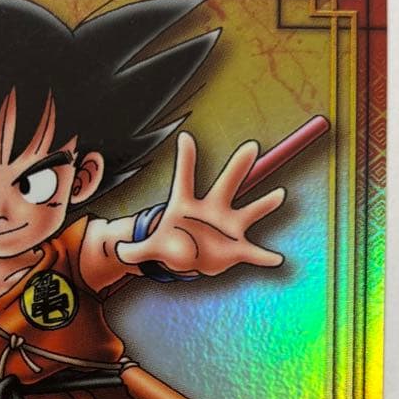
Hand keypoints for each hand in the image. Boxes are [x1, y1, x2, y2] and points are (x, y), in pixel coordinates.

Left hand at [116, 132, 286, 276]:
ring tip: (279, 195)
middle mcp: (212, 210)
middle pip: (226, 184)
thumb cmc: (170, 244)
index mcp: (187, 206)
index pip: (185, 179)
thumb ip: (134, 251)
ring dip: (264, 205)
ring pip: (249, 212)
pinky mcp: (236, 249)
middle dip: (238, 167)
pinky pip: (253, 253)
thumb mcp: (149, 249)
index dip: (185, 160)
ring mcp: (228, 227)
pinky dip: (264, 257)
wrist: (188, 257)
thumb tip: (118, 252)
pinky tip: (276, 259)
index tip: (186, 138)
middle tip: (250, 146)